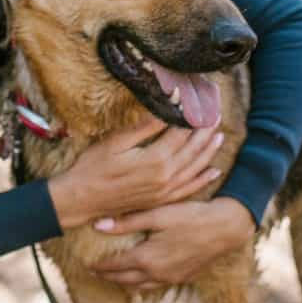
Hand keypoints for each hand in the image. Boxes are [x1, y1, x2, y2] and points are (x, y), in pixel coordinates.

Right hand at [47, 117, 223, 228]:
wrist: (82, 199)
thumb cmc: (93, 167)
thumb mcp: (116, 142)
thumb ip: (144, 128)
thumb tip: (165, 110)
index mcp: (155, 160)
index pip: (181, 133)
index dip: (191, 116)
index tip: (198, 102)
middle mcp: (166, 177)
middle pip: (193, 150)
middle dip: (205, 130)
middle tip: (216, 114)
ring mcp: (165, 191)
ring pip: (195, 168)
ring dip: (209, 151)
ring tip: (219, 135)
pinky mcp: (161, 200)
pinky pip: (189, 189)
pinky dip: (202, 179)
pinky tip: (213, 171)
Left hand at [90, 197, 254, 290]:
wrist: (225, 227)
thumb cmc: (190, 216)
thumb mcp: (157, 214)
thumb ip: (127, 222)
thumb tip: (98, 225)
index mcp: (147, 257)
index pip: (115, 265)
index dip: (99, 265)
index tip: (86, 262)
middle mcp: (157, 272)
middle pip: (124, 280)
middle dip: (107, 276)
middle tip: (94, 272)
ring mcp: (171, 277)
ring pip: (140, 286)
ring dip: (123, 282)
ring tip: (112, 276)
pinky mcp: (182, 277)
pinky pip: (155, 285)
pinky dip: (142, 283)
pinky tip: (140, 276)